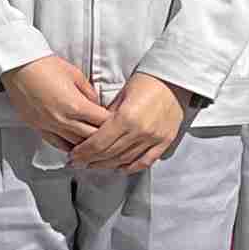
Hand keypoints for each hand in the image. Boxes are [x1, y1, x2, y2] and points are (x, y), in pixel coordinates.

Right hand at [0, 54, 112, 152]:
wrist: (19, 66)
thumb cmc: (45, 66)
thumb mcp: (76, 75)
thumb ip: (89, 93)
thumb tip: (97, 105)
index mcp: (76, 105)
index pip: (103, 123)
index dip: (114, 125)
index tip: (120, 125)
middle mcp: (63, 119)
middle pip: (92, 138)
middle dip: (104, 139)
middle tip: (112, 139)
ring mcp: (49, 125)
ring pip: (75, 145)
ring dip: (87, 147)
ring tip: (96, 147)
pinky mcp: (38, 127)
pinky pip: (57, 144)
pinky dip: (68, 147)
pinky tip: (75, 148)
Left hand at [74, 71, 197, 172]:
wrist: (175, 80)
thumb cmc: (147, 82)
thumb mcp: (120, 96)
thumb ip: (107, 116)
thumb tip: (92, 131)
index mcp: (126, 118)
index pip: (99, 143)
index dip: (83, 152)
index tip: (73, 156)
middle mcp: (140, 131)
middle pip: (110, 154)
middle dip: (91, 160)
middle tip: (79, 163)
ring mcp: (154, 139)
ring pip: (125, 160)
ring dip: (107, 165)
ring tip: (94, 165)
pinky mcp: (165, 142)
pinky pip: (146, 161)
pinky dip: (131, 167)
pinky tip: (119, 168)